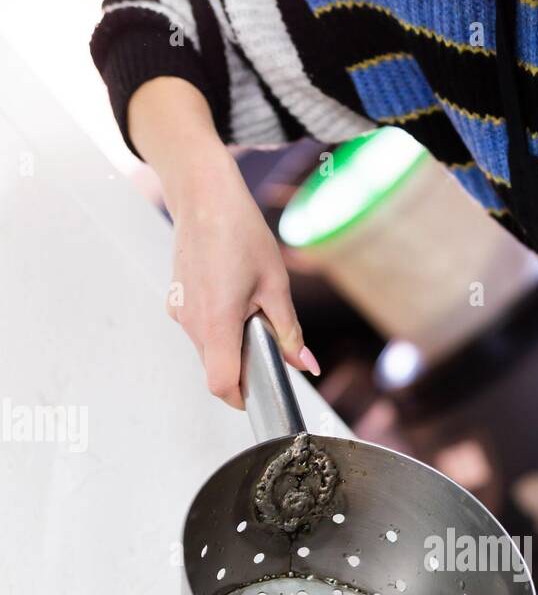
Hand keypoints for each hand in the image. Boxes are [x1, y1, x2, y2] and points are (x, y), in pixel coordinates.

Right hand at [166, 149, 319, 407]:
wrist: (203, 196)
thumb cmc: (238, 231)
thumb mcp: (276, 286)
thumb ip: (290, 332)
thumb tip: (305, 364)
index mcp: (218, 321)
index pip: (221, 384)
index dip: (240, 397)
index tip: (258, 394)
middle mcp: (191, 322)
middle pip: (215, 369)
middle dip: (241, 366)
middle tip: (265, 340)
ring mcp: (180, 312)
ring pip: (207, 350)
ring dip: (230, 345)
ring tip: (248, 308)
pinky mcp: (176, 302)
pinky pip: (199, 330)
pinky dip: (217, 328)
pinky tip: (232, 298)